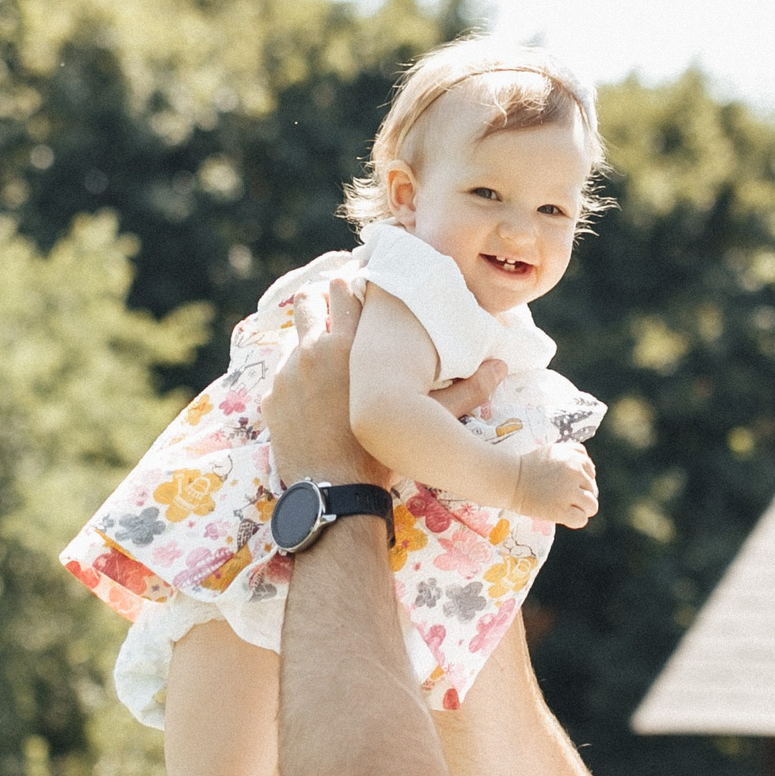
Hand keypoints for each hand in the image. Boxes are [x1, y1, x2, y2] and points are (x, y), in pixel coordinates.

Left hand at [275, 283, 507, 484]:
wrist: (335, 493)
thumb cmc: (383, 454)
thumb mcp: (429, 419)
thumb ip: (467, 391)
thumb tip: (502, 367)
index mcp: (354, 347)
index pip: (347, 290)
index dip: (352, 283)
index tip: (357, 284)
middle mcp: (314, 352)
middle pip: (310, 300)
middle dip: (320, 300)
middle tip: (332, 308)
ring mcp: (287, 375)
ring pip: (292, 337)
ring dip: (305, 339)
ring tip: (321, 357)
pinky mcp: (272, 398)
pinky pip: (281, 376)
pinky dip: (294, 379)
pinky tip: (308, 397)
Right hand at [510, 442, 598, 527]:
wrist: (509, 480)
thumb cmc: (529, 466)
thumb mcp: (553, 450)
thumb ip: (574, 453)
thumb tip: (592, 470)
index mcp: (574, 458)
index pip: (591, 473)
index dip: (580, 481)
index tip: (565, 484)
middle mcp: (574, 473)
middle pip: (592, 490)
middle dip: (580, 495)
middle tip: (561, 496)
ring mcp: (568, 491)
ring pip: (592, 506)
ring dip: (581, 509)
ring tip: (565, 507)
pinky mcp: (560, 509)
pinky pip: (581, 520)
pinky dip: (574, 520)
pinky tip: (562, 515)